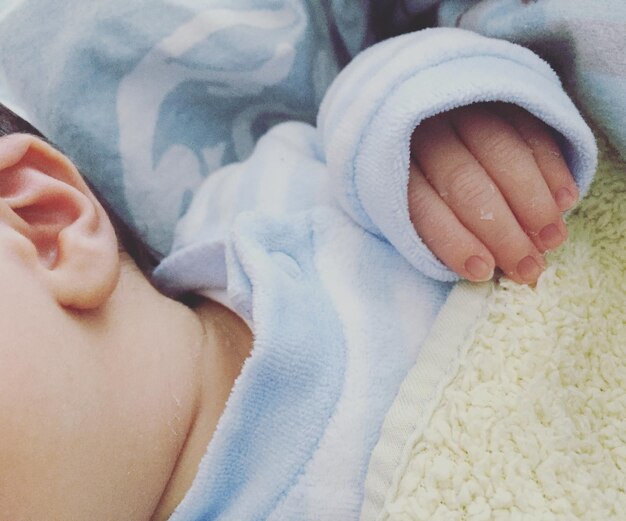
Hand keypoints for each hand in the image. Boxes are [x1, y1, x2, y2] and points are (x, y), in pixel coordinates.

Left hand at [409, 102, 578, 284]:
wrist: (421, 108)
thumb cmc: (418, 175)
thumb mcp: (405, 199)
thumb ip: (436, 228)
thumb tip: (481, 268)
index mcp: (392, 164)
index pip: (421, 206)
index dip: (453, 241)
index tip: (482, 270)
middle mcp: (424, 130)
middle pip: (464, 183)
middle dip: (501, 231)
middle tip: (529, 266)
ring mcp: (462, 106)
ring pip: (501, 154)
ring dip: (532, 202)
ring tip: (551, 239)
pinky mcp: (498, 95)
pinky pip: (530, 128)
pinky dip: (550, 167)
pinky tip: (565, 200)